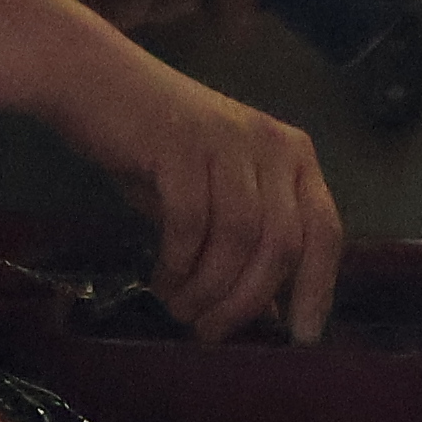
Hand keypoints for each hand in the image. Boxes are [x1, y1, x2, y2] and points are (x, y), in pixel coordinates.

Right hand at [65, 54, 343, 344]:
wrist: (95, 83)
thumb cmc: (157, 149)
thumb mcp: (215, 198)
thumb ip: (250, 246)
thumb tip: (275, 313)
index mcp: (294, 156)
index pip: (325, 231)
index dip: (317, 289)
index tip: (299, 338)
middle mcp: (272, 145)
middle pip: (282, 244)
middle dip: (247, 301)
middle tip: (209, 331)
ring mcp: (228, 141)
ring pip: (240, 238)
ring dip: (208, 288)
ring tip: (180, 308)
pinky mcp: (182, 144)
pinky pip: (191, 221)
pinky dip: (178, 262)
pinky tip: (161, 278)